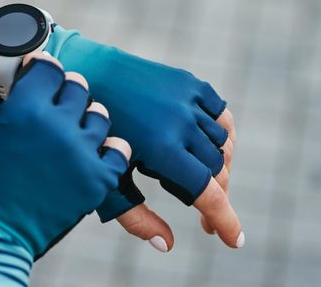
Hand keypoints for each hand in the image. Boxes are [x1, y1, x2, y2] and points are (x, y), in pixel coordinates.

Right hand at [0, 52, 130, 284]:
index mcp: (28, 108)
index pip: (49, 68)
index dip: (41, 67)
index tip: (37, 73)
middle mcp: (60, 126)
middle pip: (77, 87)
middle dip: (63, 90)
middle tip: (51, 102)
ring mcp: (82, 154)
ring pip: (100, 115)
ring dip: (87, 116)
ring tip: (72, 127)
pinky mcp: (96, 181)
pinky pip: (119, 152)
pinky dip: (111, 147)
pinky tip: (95, 150)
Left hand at [44, 27, 242, 250]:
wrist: (85, 76)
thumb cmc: (91, 135)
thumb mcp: (106, 179)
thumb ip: (135, 217)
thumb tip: (168, 245)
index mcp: (161, 148)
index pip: (207, 192)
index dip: (224, 220)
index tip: (236, 240)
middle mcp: (181, 122)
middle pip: (216, 171)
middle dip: (214, 196)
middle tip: (200, 212)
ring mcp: (187, 98)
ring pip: (223, 144)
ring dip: (218, 167)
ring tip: (198, 178)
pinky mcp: (188, 82)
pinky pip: (221, 114)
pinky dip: (222, 134)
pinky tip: (206, 145)